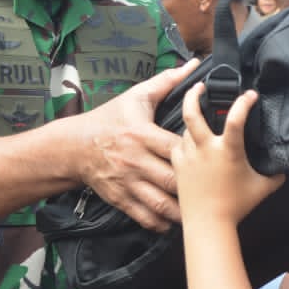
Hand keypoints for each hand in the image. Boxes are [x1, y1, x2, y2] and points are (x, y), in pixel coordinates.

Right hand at [73, 59, 197, 232]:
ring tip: (199, 213)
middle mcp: (135, 161)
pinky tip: (174, 222)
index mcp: (141, 134)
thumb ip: (166, 82)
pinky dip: (161, 223)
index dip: (196, 155)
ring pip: (160, 203)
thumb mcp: (135, 96)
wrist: (74, 146)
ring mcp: (127, 182)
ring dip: (180, 211)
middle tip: (214, 192)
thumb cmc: (108, 119)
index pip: (175, 148)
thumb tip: (193, 66)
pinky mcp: (120, 198)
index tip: (212, 157)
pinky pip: (144, 216)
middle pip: (171, 180)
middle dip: (193, 189)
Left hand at [173, 84, 283, 225]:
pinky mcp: (178, 166)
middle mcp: (205, 149)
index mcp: (228, 150)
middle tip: (199, 86)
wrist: (208, 224)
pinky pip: (177, 145)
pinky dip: (183, 140)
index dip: (244, 102)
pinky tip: (188, 140)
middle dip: (193, 95)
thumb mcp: (263, 188)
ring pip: (185, 129)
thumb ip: (276, 175)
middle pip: (193, 113)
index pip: (236, 118)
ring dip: (191, 121)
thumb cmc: (236, 206)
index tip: (250, 94)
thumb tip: (285, 168)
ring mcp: (189, 156)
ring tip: (198, 117)